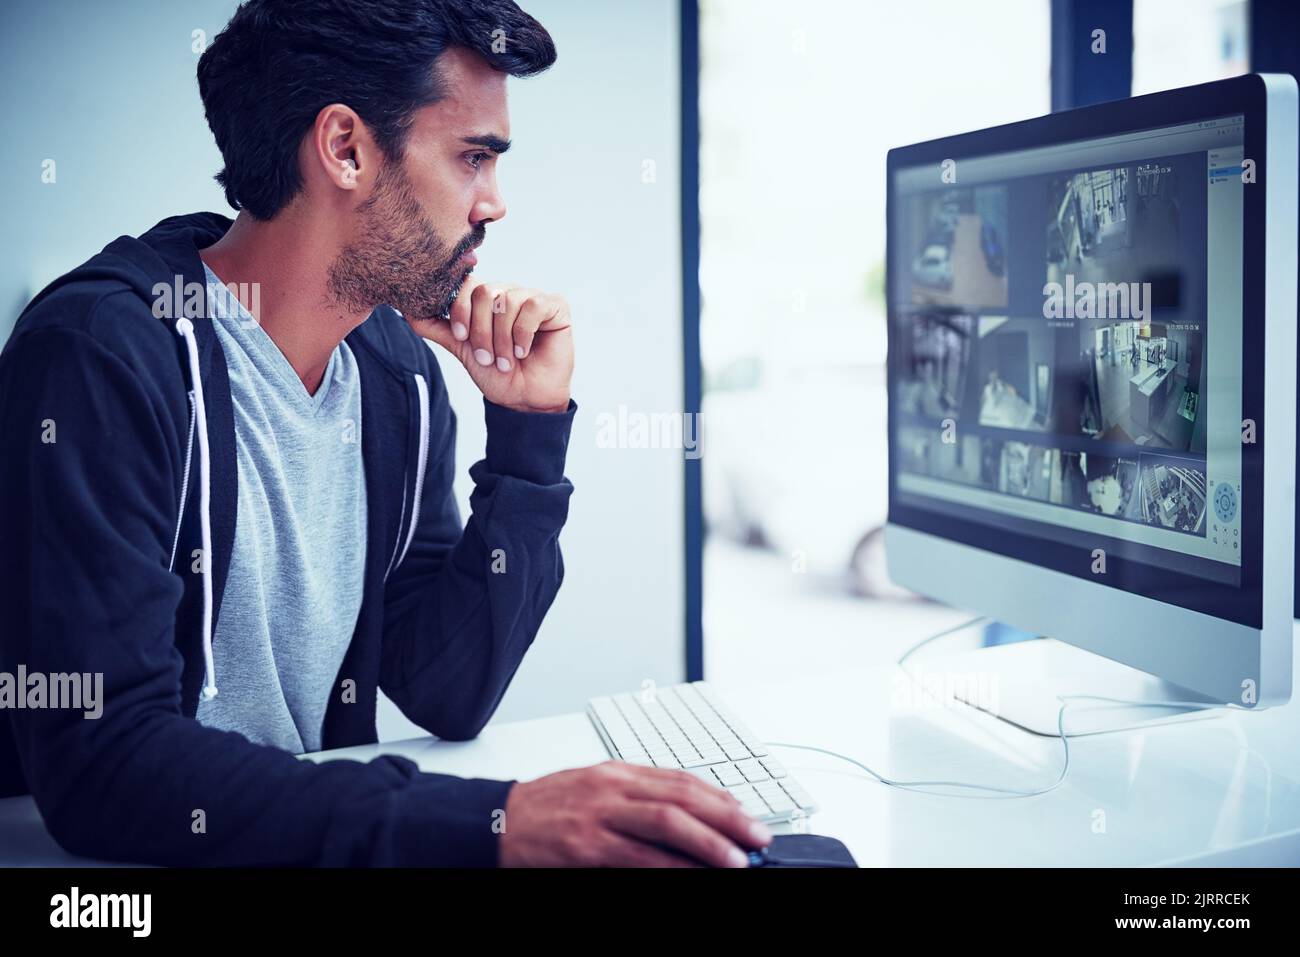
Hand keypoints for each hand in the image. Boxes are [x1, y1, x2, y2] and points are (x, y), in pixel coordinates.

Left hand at [414, 278, 573, 413]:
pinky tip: (524, 350)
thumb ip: (436, 328)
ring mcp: (532, 297)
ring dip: (502, 338)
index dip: (459, 310)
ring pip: (508, 302)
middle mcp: (508, 292)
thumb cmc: (497, 374)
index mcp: (486, 299)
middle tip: (486, 357)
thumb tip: (407, 310)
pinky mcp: (555, 306)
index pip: (466, 285)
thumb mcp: (461, 349)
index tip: (461, 337)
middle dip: (481, 331)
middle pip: (484, 293)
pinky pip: (533, 306)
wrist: (524, 399)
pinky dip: (523, 333)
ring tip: (506, 360)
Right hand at [498, 761, 772, 866]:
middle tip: (758, 836)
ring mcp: (600, 815)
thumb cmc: (547, 808)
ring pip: (667, 821)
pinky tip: (693, 873)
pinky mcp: (586, 846)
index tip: (748, 815)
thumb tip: (686, 811)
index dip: (721, 798)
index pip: (682, 779)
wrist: (497, 822)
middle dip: (728, 817)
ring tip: (737, 859)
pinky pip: (638, 856)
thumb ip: (636, 795)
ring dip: (709, 842)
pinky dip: (671, 866)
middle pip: (683, 796)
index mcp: (619, 771)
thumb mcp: (595, 788)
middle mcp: (614, 787)